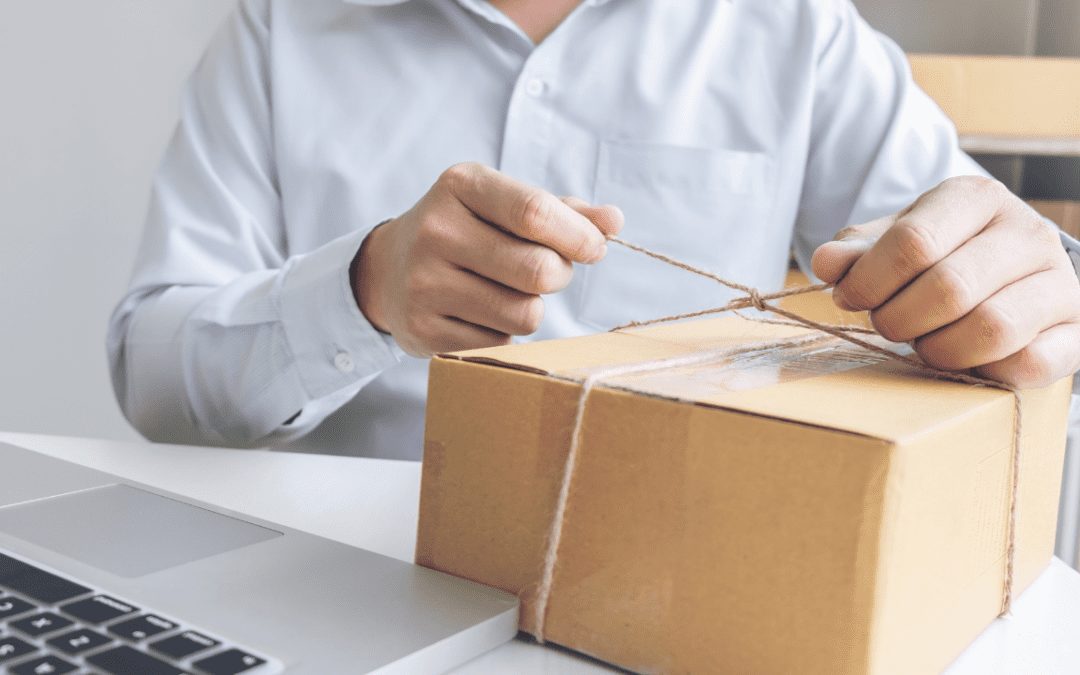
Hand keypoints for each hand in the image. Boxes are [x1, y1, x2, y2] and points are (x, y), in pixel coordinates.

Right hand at [353, 162, 622, 355]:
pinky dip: (504, 332)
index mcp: (460, 186)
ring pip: (524, 314)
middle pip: (537, 270)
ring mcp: (424, 284)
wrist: (388, 270)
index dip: (578, 236)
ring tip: (509, 292)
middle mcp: (435, 231)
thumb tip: (614, 221)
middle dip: (559, 275)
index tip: (594, 247)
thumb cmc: (467, 230)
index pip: (535, 212)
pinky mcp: (423, 331)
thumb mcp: (504, 205)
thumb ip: (562, 212)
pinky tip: (480, 314)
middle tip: (548, 271)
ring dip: (532, 308)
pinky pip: (499, 342)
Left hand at [812, 176, 1079, 387]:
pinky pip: (1029, 364)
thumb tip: (826, 263)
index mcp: (976, 198)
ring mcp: (1060, 281)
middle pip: (948, 288)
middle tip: (888, 325)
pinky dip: (986, 372)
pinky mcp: (1078, 329)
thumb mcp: (897, 239)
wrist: (1016, 272)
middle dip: (900, 319)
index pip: (913, 242)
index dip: (870, 281)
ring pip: (991, 329)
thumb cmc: (943, 253)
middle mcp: (1026, 232)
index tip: (852, 298)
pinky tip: (967, 360)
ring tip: (925, 344)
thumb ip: (859, 251)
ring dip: (940, 350)